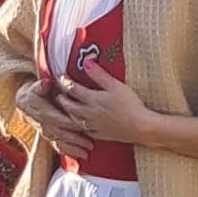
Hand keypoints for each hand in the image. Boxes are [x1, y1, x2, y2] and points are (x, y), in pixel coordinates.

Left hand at [24, 68, 161, 158]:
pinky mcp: (100, 135)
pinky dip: (79, 128)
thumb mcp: (115, 85)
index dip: (65, 82)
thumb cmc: (130, 104)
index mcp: (92, 99)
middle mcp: (89, 113)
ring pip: (74, 120)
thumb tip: (86, 61)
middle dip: (62, 100)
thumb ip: (99, 74)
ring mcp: (94, 126)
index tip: (60, 77)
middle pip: (70, 106)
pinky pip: (84, 132)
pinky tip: (80, 126)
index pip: (73, 89)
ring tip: (65, 109)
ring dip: (68, 113)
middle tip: (57, 95)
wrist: (139, 126)